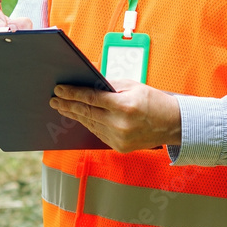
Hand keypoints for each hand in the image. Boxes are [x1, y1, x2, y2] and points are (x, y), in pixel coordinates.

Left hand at [49, 78, 180, 152]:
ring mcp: (119, 138)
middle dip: (68, 105)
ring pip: (90, 124)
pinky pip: (98, 133)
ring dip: (74, 115)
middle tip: (54, 99)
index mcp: (124, 106)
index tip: (59, 89)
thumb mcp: (132, 85)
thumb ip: (108, 84)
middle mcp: (120, 124)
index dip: (72, 93)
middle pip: (87, 112)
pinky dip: (88, 124)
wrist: (172, 125)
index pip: (91, 98)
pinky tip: (79, 117)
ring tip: (62, 107)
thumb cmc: (153, 101)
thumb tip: (87, 78)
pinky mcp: (119, 147)